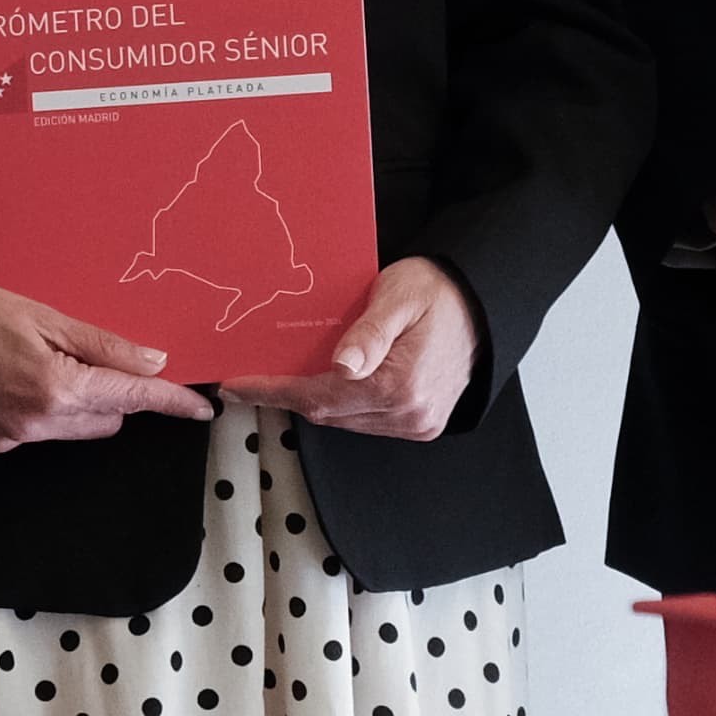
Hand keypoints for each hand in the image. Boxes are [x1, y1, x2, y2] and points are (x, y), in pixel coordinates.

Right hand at [0, 262, 210, 456]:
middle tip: (89, 351)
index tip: (199, 407)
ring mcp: (4, 440)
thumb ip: (99, 344)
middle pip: (104, 420)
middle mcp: (33, 424)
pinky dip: (34, 408)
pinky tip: (3, 374)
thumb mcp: (37, 312)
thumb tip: (151, 362)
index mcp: (53, 386)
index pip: (131, 399)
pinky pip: (30, 432)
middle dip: (113, 393)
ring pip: (69, 429)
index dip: (170, 401)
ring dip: (73, 401)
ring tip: (37, 356)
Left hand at [223, 257, 480, 441]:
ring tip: (283, 377)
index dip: (272, 392)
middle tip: (249, 378)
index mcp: (398, 384)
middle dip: (286, 396)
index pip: (318, 396)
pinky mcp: (421, 424)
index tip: (235, 386)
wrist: (480, 304)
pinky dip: (341, 406)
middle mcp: (408, 413)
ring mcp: (416, 423)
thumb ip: (368, 334)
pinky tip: (326, 383)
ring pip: (344, 421)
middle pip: (327, 413)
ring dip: (314, 401)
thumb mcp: (397, 297)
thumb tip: (341, 365)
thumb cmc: (436, 292)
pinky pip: (366, 422)